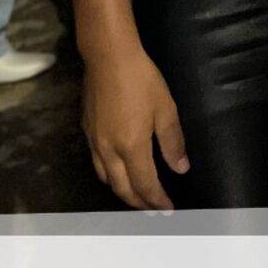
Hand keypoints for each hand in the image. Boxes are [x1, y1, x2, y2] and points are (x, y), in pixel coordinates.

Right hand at [81, 45, 188, 212]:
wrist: (108, 57)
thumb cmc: (141, 80)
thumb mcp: (166, 109)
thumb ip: (173, 142)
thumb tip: (181, 169)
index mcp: (130, 147)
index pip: (145, 184)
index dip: (157, 200)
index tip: (168, 210)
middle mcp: (108, 151)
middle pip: (122, 189)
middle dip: (138, 203)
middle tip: (153, 210)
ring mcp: (94, 142)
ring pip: (106, 179)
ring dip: (122, 192)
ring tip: (137, 196)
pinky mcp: (86, 131)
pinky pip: (97, 165)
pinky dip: (110, 176)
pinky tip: (118, 171)